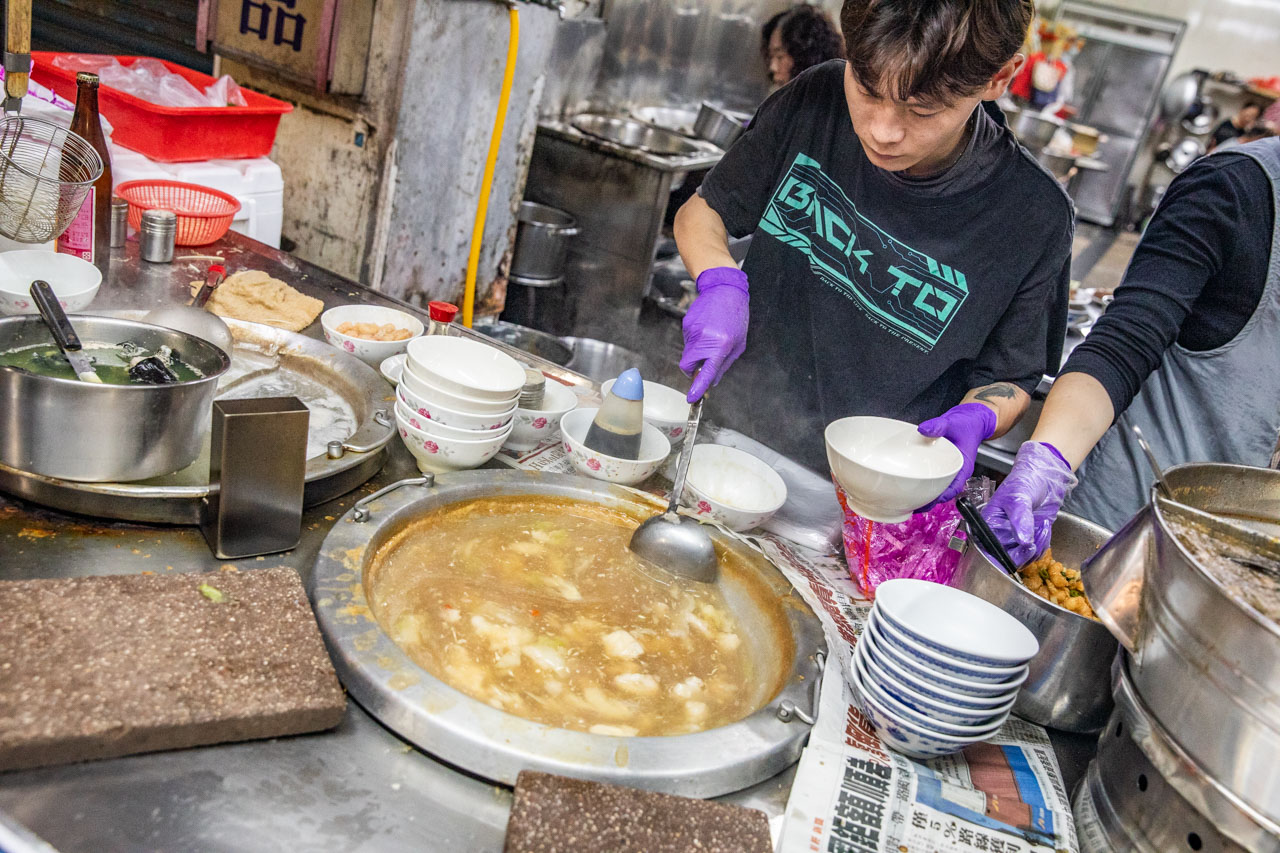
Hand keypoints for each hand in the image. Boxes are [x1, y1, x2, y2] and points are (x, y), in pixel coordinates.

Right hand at [679, 267, 749, 401]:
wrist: (724, 290)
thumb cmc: (735, 316)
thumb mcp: (738, 345)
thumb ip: (723, 365)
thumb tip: (712, 380)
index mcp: (720, 346)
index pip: (705, 373)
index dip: (698, 387)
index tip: (692, 398)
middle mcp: (704, 340)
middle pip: (688, 366)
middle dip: (693, 368)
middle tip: (704, 360)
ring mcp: (693, 332)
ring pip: (688, 353)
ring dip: (697, 351)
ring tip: (711, 335)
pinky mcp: (687, 325)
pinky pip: (688, 341)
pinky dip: (696, 340)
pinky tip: (706, 327)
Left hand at [916, 403, 997, 509]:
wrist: (970, 419)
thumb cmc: (966, 424)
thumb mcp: (953, 422)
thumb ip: (939, 425)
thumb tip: (923, 429)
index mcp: (963, 467)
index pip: (954, 488)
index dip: (942, 497)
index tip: (929, 501)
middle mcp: (956, 472)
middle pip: (943, 492)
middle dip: (929, 501)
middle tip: (912, 506)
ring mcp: (948, 470)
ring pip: (937, 487)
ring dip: (925, 495)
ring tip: (908, 501)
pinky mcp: (940, 466)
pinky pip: (932, 478)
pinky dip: (922, 483)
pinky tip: (909, 485)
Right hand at [981, 441, 1077, 565]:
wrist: (1044, 478)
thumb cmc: (1024, 482)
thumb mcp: (1019, 497)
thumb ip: (1020, 518)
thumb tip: (1022, 540)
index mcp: (988, 525)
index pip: (989, 552)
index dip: (1003, 557)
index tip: (1020, 550)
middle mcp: (998, 535)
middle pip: (1007, 559)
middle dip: (1024, 552)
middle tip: (1033, 541)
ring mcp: (1015, 539)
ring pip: (1024, 558)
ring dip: (1037, 546)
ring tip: (1040, 526)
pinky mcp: (1029, 540)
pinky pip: (1036, 554)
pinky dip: (1043, 544)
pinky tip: (1043, 528)